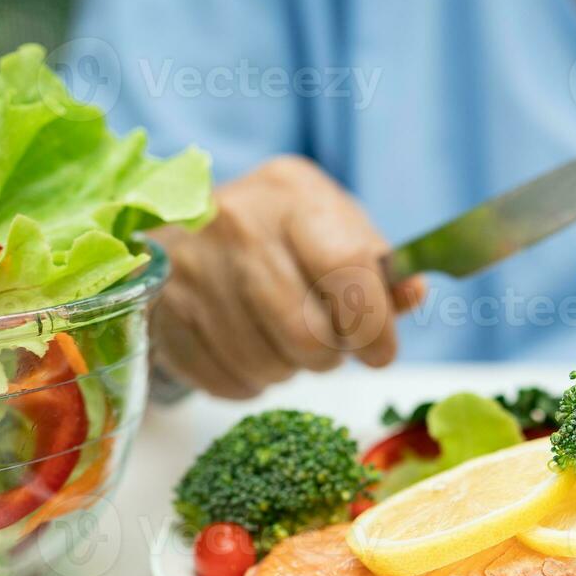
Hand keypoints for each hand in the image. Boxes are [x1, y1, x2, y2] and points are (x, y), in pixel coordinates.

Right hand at [148, 156, 425, 398]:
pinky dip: (249, 381)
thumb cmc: (287, 235)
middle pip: (304, 330)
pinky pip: (224, 379)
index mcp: (294, 193)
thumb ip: (381, 269)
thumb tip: (413, 294)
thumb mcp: (339, 231)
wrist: (192, 226)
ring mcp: (191, 265)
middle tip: (329, 349)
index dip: (373, 325)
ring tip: (286, 344)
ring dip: (288, 370)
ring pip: (264, 362)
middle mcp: (237, 221)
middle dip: (329, 357)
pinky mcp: (162, 310)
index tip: (381, 353)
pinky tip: (251, 351)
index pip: (347, 268)